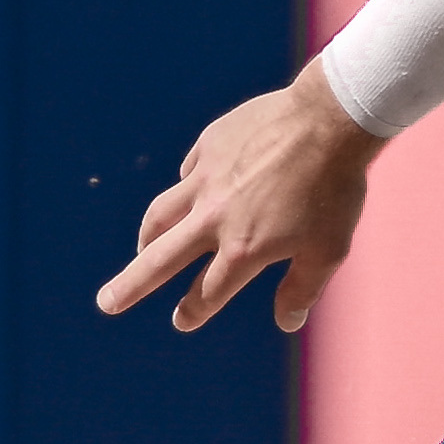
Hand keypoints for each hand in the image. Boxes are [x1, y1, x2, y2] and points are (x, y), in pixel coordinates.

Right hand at [98, 62, 386, 333]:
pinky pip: (189, 174)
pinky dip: (187, 189)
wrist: (329, 120)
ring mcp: (206, 179)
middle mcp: (214, 217)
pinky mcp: (208, 146)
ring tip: (141, 250)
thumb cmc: (336, 190)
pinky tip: (192, 194)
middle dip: (131, 286)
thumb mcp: (329, 250)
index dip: (193, 311)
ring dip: (147, 237)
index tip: (182, 320)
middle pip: (159, 260)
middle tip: (107, 302)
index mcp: (243, 249)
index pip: (206, 293)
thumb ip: (302, 289)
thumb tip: (287, 323)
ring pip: (161, 214)